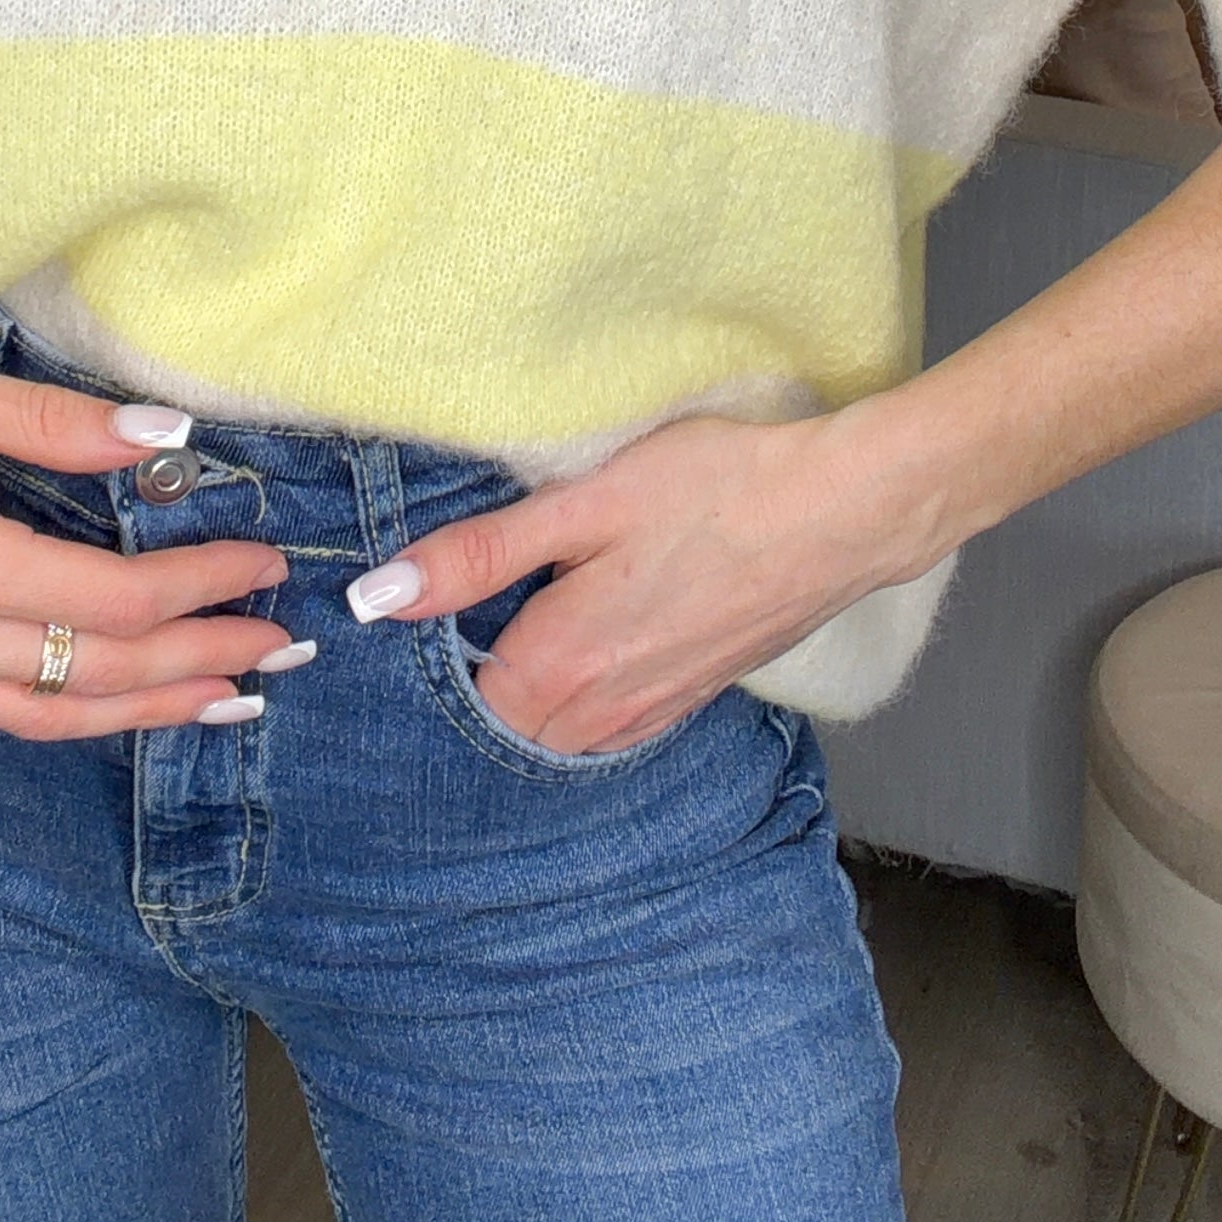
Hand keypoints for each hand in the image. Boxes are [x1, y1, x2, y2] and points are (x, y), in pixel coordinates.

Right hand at [0, 317, 290, 738]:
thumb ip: (49, 422)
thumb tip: (163, 433)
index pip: (108, 600)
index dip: (199, 585)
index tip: (264, 561)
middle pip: (89, 674)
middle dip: (198, 664)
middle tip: (282, 648)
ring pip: (39, 715)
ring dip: (142, 711)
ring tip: (225, 700)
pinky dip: (63, 711)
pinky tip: (107, 699)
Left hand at [347, 400, 938, 754]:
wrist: (843, 513)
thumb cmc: (716, 490)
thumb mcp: (583, 503)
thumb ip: (479, 554)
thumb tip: (379, 596)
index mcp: (561, 661)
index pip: (463, 695)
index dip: (443, 648)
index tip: (445, 598)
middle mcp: (603, 707)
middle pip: (511, 721)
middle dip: (488, 676)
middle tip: (491, 601)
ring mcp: (656, 708)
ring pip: (565, 730)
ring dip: (542, 692)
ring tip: (544, 616)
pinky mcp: (696, 695)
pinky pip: (618, 725)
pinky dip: (594, 699)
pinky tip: (605, 642)